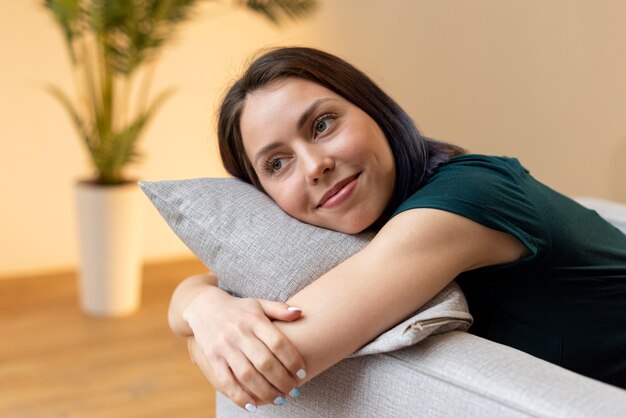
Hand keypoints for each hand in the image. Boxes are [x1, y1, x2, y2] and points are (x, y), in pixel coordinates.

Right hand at [183, 288, 305, 410]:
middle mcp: (239, 334)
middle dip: (282, 381)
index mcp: (254, 320)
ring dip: (265, 392)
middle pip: (264, 363)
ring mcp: (224, 347)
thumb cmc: (239, 309)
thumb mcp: (259, 304)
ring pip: (247, 375)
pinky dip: (240, 397)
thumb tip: (300, 313)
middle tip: (294, 391)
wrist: (204, 307)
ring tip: (279, 400)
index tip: (303, 373)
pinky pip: (226, 382)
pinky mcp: (212, 359)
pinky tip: (253, 406)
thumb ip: (280, 309)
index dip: (293, 360)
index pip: (278, 343)